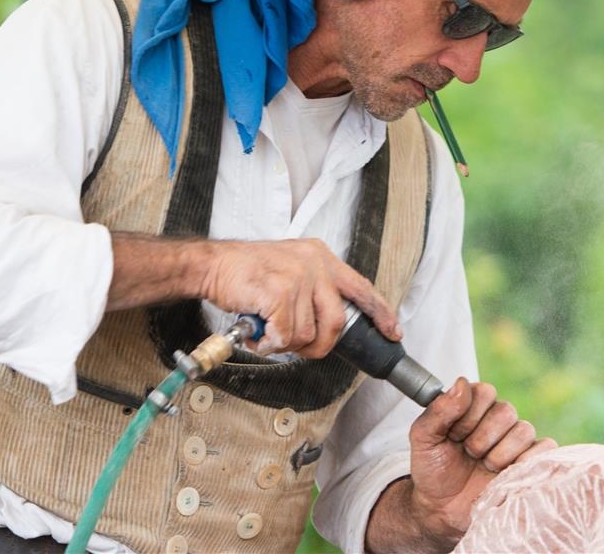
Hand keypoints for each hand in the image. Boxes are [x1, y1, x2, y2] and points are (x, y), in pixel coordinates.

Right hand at [201, 238, 400, 357]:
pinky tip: (259, 332)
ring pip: (307, 333)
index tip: (392, 332)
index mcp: (321, 257)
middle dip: (319, 345)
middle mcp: (315, 263)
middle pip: (337, 322)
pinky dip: (270, 343)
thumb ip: (314, 290)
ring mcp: (298, 276)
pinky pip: (285, 336)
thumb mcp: (290, 268)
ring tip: (267, 330)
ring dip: (285, 343)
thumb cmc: (246, 273)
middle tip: (297, 347)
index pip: (360, 288)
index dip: (380, 313)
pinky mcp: (280, 292)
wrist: (212, 265)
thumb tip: (329, 325)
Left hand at [405, 378, 556, 542]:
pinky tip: (504, 473)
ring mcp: (516, 441)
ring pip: (524, 430)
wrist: (442, 509)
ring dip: (499, 454)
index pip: (485, 392)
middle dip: (482, 438)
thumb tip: (461, 383)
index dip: (469, 415)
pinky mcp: (530, 462)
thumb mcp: (424, 439)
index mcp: (474, 406)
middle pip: (506, 411)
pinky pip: (546, 449)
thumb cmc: (432, 470)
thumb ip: (439, 410)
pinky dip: (527, 461)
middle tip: (468, 454)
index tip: (454, 435)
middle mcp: (498, 419)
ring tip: (484, 467)